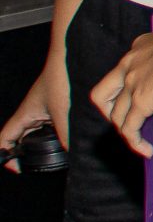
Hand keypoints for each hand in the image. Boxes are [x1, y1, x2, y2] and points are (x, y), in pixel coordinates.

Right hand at [1, 49, 67, 171]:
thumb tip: (72, 153)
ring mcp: (46, 108)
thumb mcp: (63, 109)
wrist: (74, 53)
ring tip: (59, 156)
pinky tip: (76, 139)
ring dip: (47, 144)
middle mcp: (33, 112)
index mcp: (26, 114)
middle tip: (41, 166)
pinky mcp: (60, 104)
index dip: (4, 155)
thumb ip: (65, 133)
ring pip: (41, 132)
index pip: (4, 139)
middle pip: (21, 139)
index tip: (16, 168)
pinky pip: (55, 124)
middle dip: (27, 154)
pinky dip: (62, 133)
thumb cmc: (62, 75)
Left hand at [90, 29, 152, 156]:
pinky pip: (130, 128)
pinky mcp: (141, 103)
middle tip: (126, 116)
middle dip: (109, 108)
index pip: (125, 67)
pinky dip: (135, 142)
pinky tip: (147, 151)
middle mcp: (128, 65)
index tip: (143, 90)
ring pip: (116, 115)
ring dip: (124, 128)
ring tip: (139, 138)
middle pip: (104, 93)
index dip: (128, 82)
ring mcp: (132, 85)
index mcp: (139, 48)